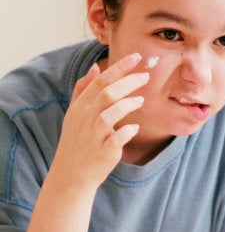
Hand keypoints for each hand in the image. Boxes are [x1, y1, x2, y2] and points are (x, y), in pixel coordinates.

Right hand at [49, 53, 148, 190]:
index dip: (119, 68)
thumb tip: (95, 67)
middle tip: (146, 76)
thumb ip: (84, 89)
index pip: (100, 81)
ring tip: (141, 100)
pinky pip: (116, 139)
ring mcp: (93, 136)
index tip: (136, 56)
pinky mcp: (103, 152)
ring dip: (128, 105)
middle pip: (107, 94)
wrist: (71, 174)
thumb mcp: (75, 113)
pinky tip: (134, 128)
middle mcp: (85, 120)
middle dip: (128, 82)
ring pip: (109, 115)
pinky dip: (127, 132)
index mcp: (80, 107)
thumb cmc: (78, 140)